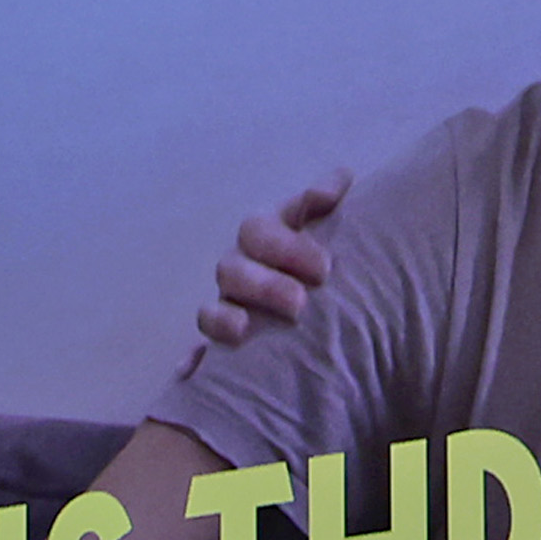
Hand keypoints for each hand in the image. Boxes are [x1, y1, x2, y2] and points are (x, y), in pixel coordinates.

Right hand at [192, 168, 347, 347]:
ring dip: (226, 318)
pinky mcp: (222, 337)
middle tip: (298, 303)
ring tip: (250, 328)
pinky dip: (199, 351)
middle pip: (234, 270)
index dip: (286, 248)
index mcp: (265, 236)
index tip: (324, 270)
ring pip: (212, 307)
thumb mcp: (330, 229)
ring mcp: (228, 301)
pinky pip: (202, 341)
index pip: (258, 231)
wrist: (324, 300)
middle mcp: (241, 266)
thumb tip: (340, 176)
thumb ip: (327, 203)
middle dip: (264, 286)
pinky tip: (201, 362)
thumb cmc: (326, 262)